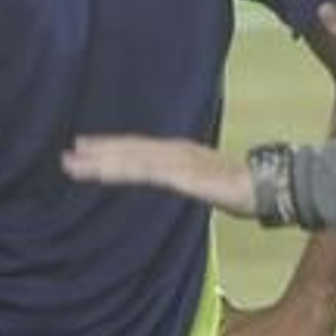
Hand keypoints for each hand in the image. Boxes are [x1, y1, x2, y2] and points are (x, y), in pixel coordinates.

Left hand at [62, 136, 255, 216]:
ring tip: (74, 164)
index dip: (110, 148)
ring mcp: (178, 162)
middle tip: (67, 154)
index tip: (84, 148)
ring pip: (131, 159)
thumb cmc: (241, 187)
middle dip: (97, 152)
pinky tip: (105, 174)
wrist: (268, 186)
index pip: (137, 148)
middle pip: (128, 149)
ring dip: (101, 161)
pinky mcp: (183, 176)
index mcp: (178, 152)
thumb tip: (177, 183)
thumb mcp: (205, 182)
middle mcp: (174, 151)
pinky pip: (147, 173)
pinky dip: (123, 171)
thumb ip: (186, 180)